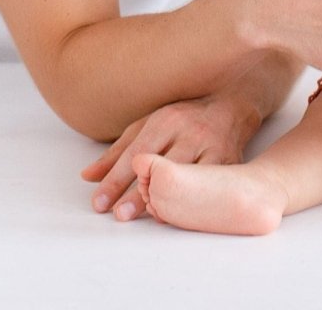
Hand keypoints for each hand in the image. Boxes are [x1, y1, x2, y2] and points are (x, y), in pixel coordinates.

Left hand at [81, 90, 258, 221]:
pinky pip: (208, 185)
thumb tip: (87, 176)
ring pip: (185, 177)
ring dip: (166, 199)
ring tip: (147, 216)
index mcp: (165, 121)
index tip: (98, 203)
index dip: (116, 180)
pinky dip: (192, 201)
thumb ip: (118, 151)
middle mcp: (188, 132)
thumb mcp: (149, 125)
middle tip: (118, 215)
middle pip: (160, 166)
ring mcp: (211, 147)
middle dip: (138, 193)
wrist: (233, 104)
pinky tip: (178, 214)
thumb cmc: (184, 117)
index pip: (135, 153)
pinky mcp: (229, 162)